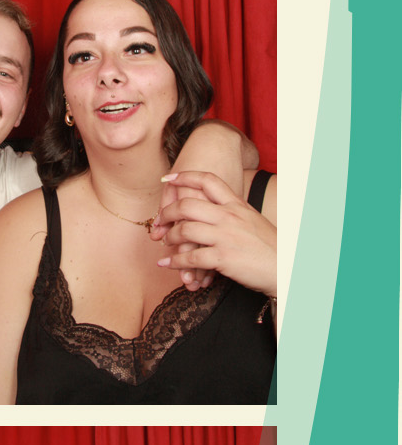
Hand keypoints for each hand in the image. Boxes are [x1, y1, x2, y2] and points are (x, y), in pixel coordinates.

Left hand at [151, 170, 275, 295]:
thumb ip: (231, 213)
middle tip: (158, 221)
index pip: (208, 181)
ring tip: (165, 243)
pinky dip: (174, 262)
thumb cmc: (268, 247)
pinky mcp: (223, 257)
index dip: (185, 177)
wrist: (285, 267)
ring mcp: (226, 236)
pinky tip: (166, 265)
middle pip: (187, 205)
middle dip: (166, 213)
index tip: (168, 179)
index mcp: (237, 205)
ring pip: (185, 230)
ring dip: (169, 238)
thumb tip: (211, 212)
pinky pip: (190, 258)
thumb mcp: (250, 221)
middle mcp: (230, 216)